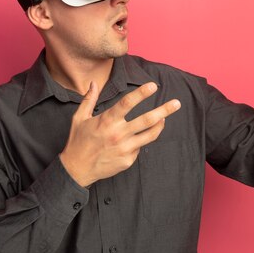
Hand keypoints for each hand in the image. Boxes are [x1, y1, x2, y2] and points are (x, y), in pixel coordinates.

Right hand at [60, 81, 180, 186]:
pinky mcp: (128, 160)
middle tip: (177, 103)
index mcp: (107, 120)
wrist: (76, 169)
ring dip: (160, 125)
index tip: (153, 86)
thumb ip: (89, 99)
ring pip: (149, 135)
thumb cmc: (78, 141)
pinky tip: (134, 139)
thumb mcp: (79, 118)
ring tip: (165, 118)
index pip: (127, 103)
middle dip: (164, 110)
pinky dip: (139, 141)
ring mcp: (124, 148)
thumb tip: (93, 82)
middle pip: (147, 120)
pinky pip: (139, 148)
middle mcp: (118, 134)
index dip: (141, 93)